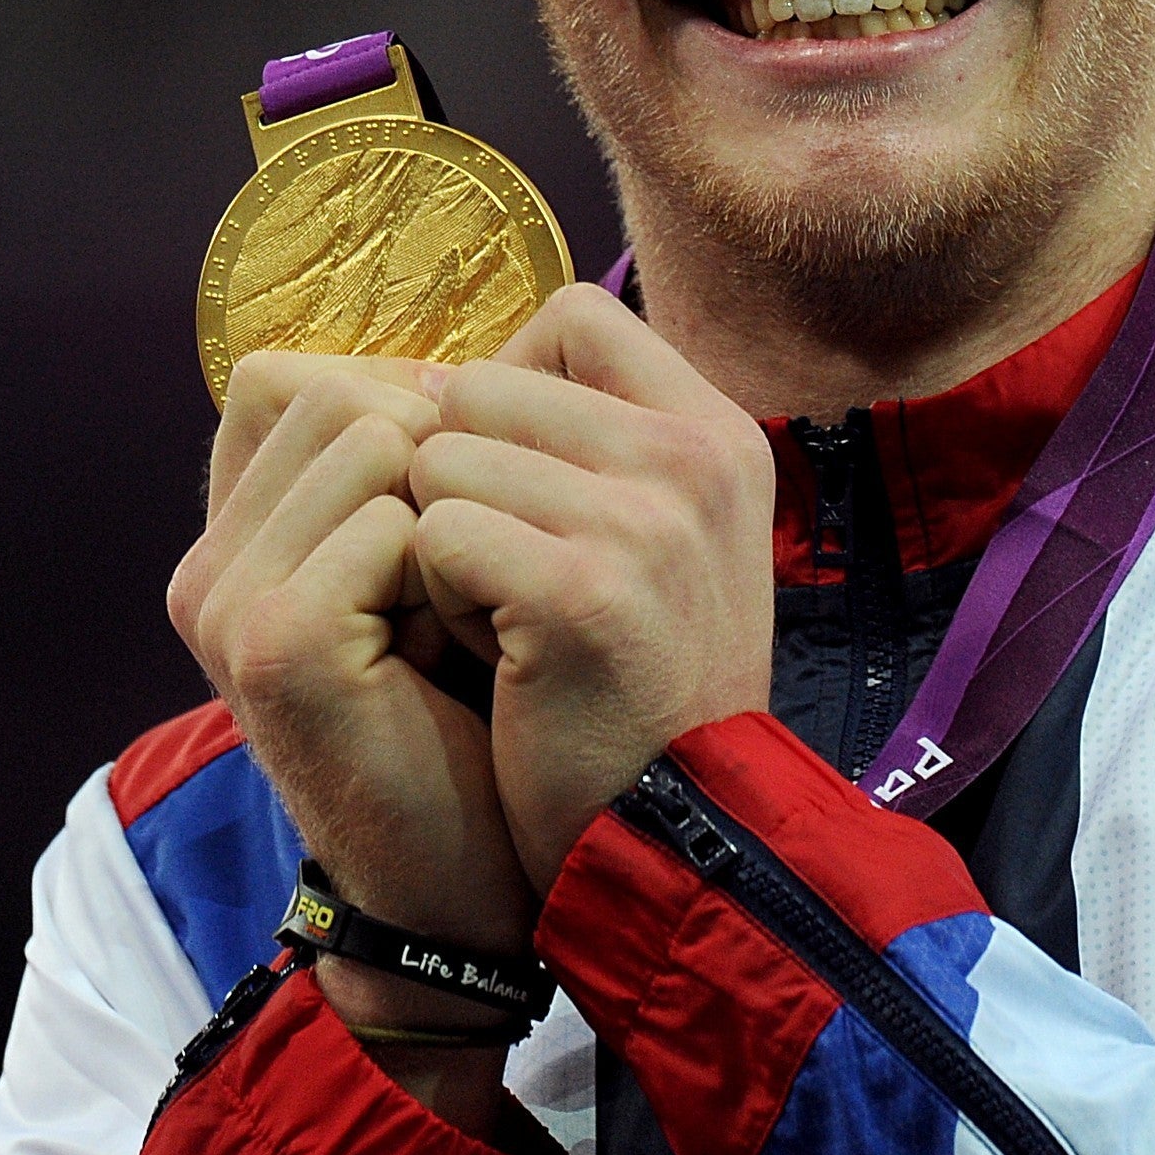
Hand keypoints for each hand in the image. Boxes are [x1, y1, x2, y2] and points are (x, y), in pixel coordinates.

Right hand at [168, 351, 537, 975]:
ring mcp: (229, 602)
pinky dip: (459, 569)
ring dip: (453, 507)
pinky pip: (397, 523)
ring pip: (370, 437)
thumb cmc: (468, 716)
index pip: (289, 375)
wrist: (466, 882)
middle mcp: (208, 564)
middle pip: (335, 388)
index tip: (456, 497)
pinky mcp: (280, 643)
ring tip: (465, 610)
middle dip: (434, 453)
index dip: (395, 404)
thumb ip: (401, 471)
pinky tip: (468, 647)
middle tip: (470, 569)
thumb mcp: (423, 574)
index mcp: (231, 539)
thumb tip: (460, 361)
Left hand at [407, 285, 776, 886]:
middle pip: (484, 384)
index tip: (518, 480)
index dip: (510, 386)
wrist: (680, 837)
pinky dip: (440, 600)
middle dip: (464, 475)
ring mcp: (646, 521)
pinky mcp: (582, 591)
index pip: (574, 316)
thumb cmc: (638, 686)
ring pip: (444, 458)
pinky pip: (435, 534)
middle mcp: (696, 457)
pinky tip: (500, 655)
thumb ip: (589, 442)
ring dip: (445, 543)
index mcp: (719, 431)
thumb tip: (445, 374)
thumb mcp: (660, 537)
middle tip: (511, 572)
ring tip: (508, 619)